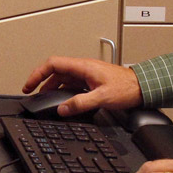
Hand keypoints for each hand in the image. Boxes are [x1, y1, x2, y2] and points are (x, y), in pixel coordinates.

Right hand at [21, 55, 141, 116]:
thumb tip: (62, 109)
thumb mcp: (102, 97)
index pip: (53, 64)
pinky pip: (71, 84)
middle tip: (31, 93)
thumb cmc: (127, 87)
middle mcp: (83, 68)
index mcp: (83, 66)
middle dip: (41, 81)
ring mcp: (86, 74)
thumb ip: (80, 103)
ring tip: (44, 99)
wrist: (142, 87)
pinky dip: (62, 91)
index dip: (37, 73)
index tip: (29, 85)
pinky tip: (62, 101)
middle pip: (55, 71)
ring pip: (62, 78)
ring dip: (51, 87)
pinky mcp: (91, 81)